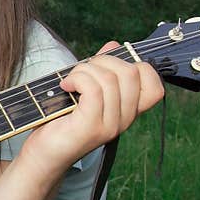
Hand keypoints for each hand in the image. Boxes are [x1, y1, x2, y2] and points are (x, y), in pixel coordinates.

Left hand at [21, 42, 163, 177]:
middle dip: (103, 61)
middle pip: (132, 73)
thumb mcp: (85, 90)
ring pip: (110, 78)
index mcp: (128, 112)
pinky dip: (77, 79)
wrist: (43, 154)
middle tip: (80, 71)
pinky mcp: (91, 127)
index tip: (107, 66)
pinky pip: (93, 89)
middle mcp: (124, 120)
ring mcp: (110, 125)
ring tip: (69, 80)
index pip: (155, 86)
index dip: (136, 66)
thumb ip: (102, 70)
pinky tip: (65, 86)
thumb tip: (114, 45)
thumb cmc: (61, 121)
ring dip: (84, 69)